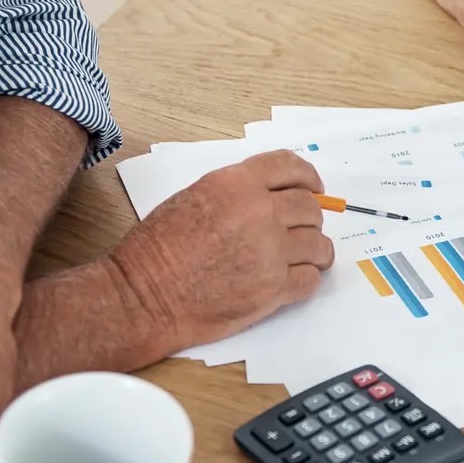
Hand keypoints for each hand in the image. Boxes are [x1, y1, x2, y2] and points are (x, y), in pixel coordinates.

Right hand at [108, 150, 335, 353]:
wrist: (145, 295)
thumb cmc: (158, 249)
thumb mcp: (194, 196)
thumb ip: (236, 190)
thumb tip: (271, 195)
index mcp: (236, 184)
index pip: (290, 167)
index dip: (308, 176)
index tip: (314, 187)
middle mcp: (259, 213)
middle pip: (309, 208)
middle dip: (310, 217)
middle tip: (304, 228)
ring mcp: (270, 253)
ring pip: (317, 244)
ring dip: (315, 250)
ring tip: (308, 257)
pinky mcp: (273, 290)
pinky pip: (310, 280)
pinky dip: (307, 279)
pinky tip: (296, 279)